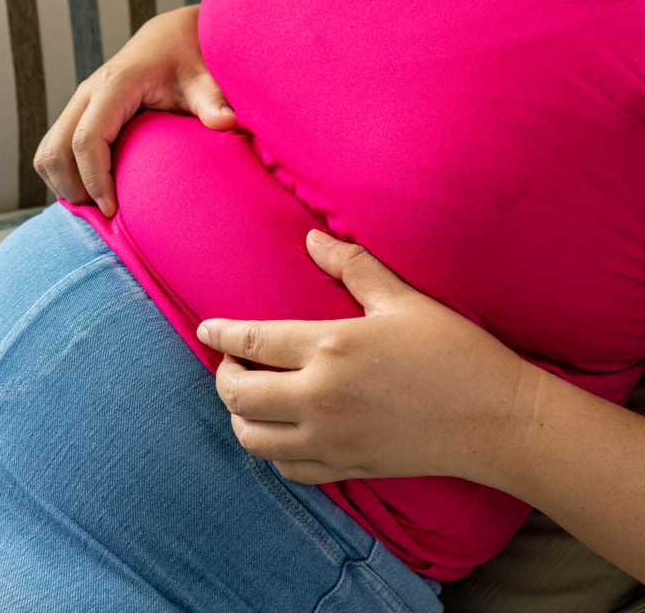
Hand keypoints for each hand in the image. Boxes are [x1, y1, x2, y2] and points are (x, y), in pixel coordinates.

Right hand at [33, 5, 236, 217]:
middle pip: (55, 152)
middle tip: (108, 213)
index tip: (114, 211)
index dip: (95, 180)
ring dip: (64, 185)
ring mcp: (79, 103)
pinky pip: (52, 151)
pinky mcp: (77, 113)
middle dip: (74, 189)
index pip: (87, 139)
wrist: (173, 37)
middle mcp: (88, 93)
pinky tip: (94, 190)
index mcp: (116, 84)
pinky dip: (64, 177)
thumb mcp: (206, 77)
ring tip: (100, 205)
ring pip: (47, 154)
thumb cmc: (191, 59)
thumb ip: (214, 100)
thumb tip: (229, 123)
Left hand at [197, 230, 541, 484]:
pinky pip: (286, 469)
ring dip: (241, 416)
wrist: (500, 421)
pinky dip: (272, 451)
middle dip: (223, 375)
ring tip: (252, 396)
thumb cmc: (456, 353)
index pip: (251, 341)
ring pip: (253, 438)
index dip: (219, 334)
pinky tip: (281, 431)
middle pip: (237, 394)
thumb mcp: (403, 302)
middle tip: (233, 361)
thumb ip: (352, 268)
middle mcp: (320, 397)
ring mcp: (331, 439)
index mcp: (331, 347)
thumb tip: (312, 238)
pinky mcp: (347, 467)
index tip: (206, 330)